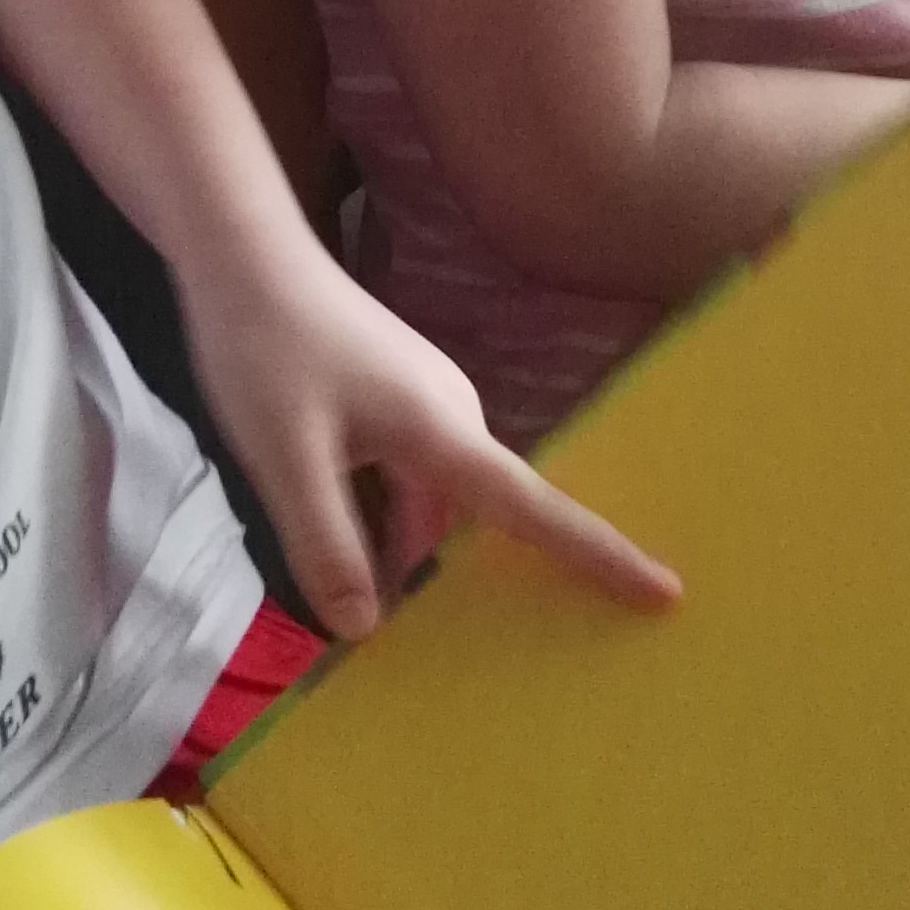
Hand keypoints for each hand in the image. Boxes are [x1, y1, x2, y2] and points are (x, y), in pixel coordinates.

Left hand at [174, 220, 680, 637]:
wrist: (242, 255)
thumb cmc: (266, 351)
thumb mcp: (283, 460)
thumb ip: (325, 546)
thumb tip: (365, 630)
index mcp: (444, 432)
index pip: (535, 509)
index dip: (601, 556)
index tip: (668, 593)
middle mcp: (451, 416)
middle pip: (472, 518)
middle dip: (450, 583)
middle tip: (426, 654)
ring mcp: (423, 403)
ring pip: (425, 502)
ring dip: (397, 551)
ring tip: (357, 611)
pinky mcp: (392, 397)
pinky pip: (403, 478)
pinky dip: (377, 519)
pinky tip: (332, 546)